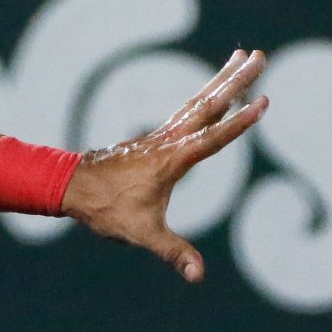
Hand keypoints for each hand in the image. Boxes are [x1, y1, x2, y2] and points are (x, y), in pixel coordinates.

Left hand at [62, 47, 267, 281]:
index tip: (264, 101)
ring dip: (222, 80)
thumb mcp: (141, 233)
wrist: (68, 186)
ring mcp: (160, 137)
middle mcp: (169, 141)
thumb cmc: (104, 209)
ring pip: (198, 102)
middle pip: (209, 105)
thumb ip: (173, 252)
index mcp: (172, 160)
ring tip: (245, 56)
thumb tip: (198, 276)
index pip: (214, 138)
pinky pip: (187, 111)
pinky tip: (215, 93)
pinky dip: (206, 97)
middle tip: (261, 56)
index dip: (240, 123)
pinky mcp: (154, 139)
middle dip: (236, 80)